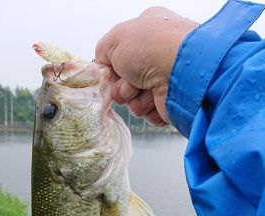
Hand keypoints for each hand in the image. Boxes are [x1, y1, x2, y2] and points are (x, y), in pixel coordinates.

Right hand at [95, 7, 197, 126]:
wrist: (181, 71)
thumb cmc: (153, 47)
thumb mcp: (115, 38)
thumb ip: (102, 51)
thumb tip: (103, 68)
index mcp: (147, 34)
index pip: (119, 56)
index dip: (112, 68)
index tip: (111, 73)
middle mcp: (157, 56)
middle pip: (124, 82)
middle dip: (122, 87)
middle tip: (131, 80)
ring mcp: (165, 80)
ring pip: (134, 101)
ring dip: (135, 99)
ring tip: (147, 89)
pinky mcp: (170, 102)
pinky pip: (148, 114)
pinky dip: (149, 109)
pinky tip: (157, 99)